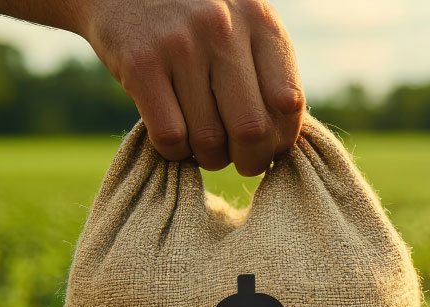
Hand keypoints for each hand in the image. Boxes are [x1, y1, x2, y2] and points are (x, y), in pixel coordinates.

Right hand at [77, 0, 304, 175]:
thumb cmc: (193, 19)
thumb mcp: (240, 25)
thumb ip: (265, 70)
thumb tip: (283, 140)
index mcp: (259, 20)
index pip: (289, 102)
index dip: (282, 138)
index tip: (269, 147)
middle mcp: (223, 28)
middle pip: (252, 128)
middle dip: (250, 160)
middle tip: (242, 162)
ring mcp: (180, 44)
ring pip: (209, 139)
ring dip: (210, 158)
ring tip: (206, 148)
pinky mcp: (140, 62)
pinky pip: (170, 136)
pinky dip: (175, 152)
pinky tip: (176, 140)